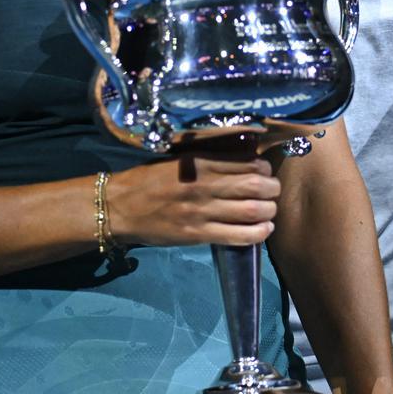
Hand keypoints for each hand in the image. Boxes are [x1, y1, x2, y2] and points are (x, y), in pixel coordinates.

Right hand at [110, 149, 279, 247]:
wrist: (119, 207)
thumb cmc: (147, 180)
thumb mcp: (175, 160)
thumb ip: (206, 159)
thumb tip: (241, 158)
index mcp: (197, 162)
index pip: (244, 162)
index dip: (263, 167)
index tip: (265, 171)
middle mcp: (203, 185)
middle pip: (254, 185)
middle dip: (271, 188)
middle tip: (273, 190)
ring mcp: (201, 211)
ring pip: (251, 210)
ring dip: (269, 211)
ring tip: (270, 210)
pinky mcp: (197, 234)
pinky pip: (238, 236)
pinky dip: (258, 233)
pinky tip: (263, 230)